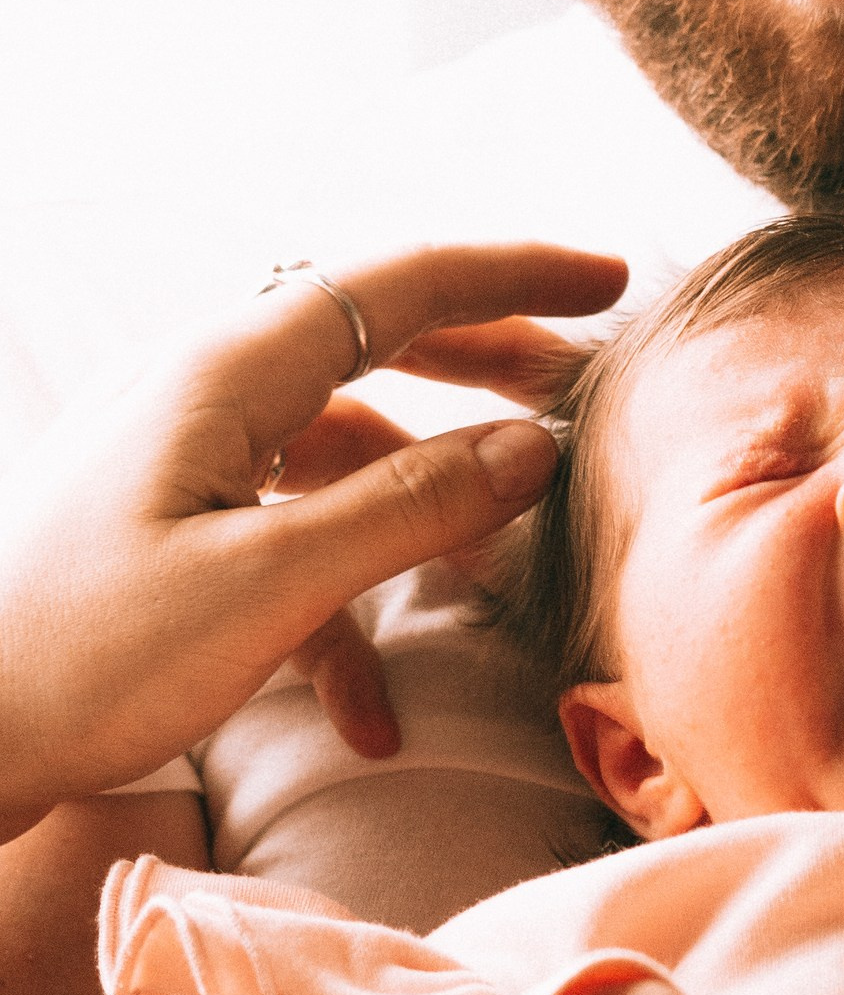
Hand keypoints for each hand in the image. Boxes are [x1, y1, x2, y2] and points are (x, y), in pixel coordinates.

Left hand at [0, 241, 625, 833]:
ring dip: (419, 500)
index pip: (401, 283)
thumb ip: (407, 508)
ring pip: (330, 449)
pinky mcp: (152, 537)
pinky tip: (369, 718)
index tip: (616, 283)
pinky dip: (338, 607)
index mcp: (225, 371)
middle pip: (371, 346)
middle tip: (584, 389)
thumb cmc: (78, 657)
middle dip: (484, 366)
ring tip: (500, 561)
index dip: (516, 276)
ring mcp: (169, 462)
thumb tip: (529, 445)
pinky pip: (275, 536)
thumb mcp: (265, 585)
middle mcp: (196, 393)